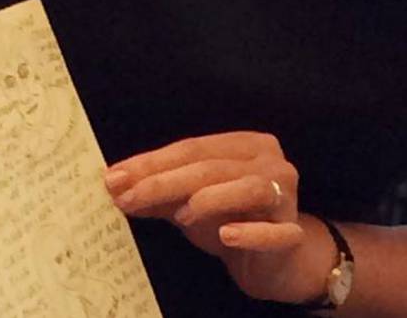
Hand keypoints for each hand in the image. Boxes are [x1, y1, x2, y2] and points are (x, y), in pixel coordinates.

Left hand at [104, 131, 326, 302]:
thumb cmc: (232, 221)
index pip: (194, 147)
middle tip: (127, 197)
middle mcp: (271, 162)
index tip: (115, 177)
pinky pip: (274, 231)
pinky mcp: (291, 234)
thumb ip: (159, 193)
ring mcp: (286, 196)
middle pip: (215, 166)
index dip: (153, 162)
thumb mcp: (190, 204)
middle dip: (166, 181)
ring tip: (178, 216)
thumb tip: (116, 185)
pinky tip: (227, 235)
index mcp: (246, 145)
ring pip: (249, 187)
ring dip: (209, 199)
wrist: (272, 261)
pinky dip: (250, 231)